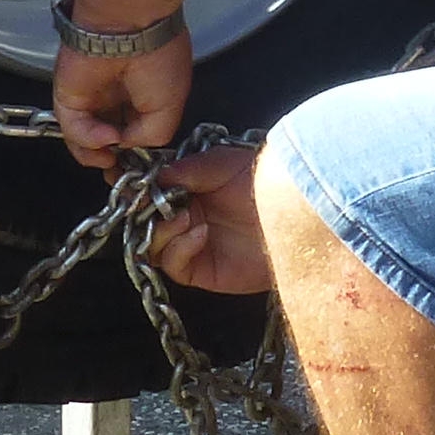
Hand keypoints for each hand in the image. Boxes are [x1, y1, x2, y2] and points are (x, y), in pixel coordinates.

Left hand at [53, 24, 196, 167]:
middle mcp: (115, 97)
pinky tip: (106, 136)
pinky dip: (87, 139)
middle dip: (112, 162)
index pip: (131, 134)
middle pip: (105, 141)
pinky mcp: (70, 95)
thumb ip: (150, 137)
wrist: (130, 27)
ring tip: (110, 158)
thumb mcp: (170, 108)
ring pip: (84, 140)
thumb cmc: (157, 53)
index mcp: (142, 95)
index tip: (139, 171)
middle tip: (120, 173)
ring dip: (96, 156)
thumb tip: (128, 147)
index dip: (134, 156)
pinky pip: (73, 127)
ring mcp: (91, 97)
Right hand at [146, 145, 274, 292]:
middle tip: (155, 205)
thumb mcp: (221, 163)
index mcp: (186, 192)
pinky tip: (199, 231)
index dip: (139, 194)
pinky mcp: (206, 271)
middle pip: (145, 225)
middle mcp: (186, 219)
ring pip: (154, 248)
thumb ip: (186, 170)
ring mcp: (194, 246)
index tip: (136, 188)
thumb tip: (154, 178)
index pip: (149, 197)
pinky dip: (180, 249)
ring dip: (161, 232)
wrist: (297, 212)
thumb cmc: (264, 182)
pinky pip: (176, 267)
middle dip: (146, 215)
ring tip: (184, 217)